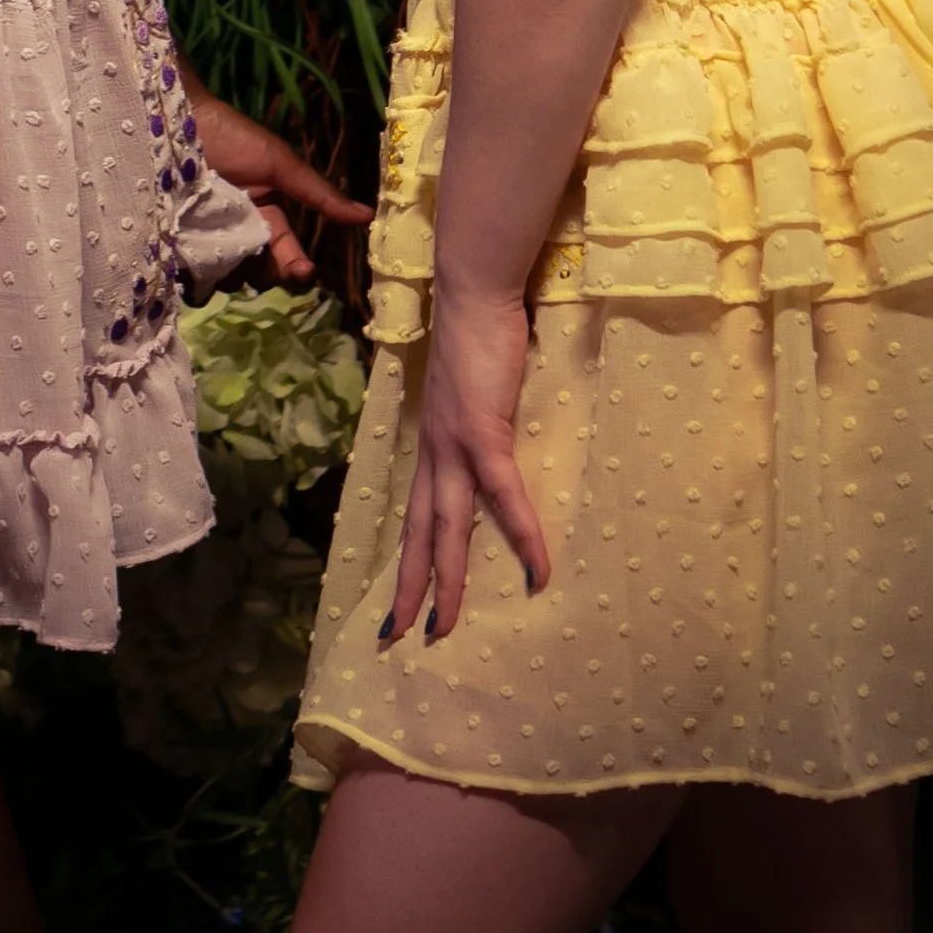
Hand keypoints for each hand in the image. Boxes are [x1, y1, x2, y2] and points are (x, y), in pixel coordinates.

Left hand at [181, 80, 371, 285]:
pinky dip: (192, 281)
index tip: (302, 272)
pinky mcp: (175, 245)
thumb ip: (318, 193)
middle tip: (255, 268)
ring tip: (220, 261)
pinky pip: (187, 275)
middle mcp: (239, 235)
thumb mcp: (279, 163)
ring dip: (227, 279)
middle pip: (257, 275)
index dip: (296, 267)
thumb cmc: (232, 138)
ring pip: (224, 279)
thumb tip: (367, 214)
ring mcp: (206, 241)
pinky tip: (193, 274)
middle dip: (262, 277)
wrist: (178, 121)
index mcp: (267, 219)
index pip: (287, 254)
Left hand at [386, 285, 547, 641]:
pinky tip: (536, 573)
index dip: (408, 560)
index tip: (398, 602)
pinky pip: (504, 496)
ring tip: (443, 628)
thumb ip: (476, 425)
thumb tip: (491, 447)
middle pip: (419, 534)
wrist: (474, 293)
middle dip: (409, 589)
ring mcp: (453, 446)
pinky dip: (522, 535)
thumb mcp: (471, 394)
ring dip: (447, 581)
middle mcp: (433, 452)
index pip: (414, 515)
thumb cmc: (480, 336)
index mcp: (431, 445)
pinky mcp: (483, 433)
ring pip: (447, 528)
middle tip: (396, 639)